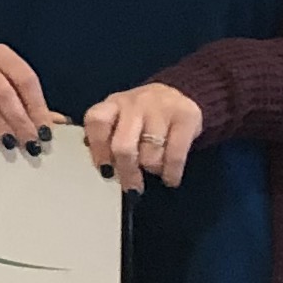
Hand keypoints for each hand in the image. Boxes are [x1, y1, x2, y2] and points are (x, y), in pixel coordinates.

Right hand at [0, 45, 54, 148]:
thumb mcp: (15, 97)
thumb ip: (36, 109)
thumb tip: (61, 123)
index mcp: (3, 56)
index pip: (25, 79)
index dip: (37, 107)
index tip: (45, 133)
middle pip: (3, 89)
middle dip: (19, 119)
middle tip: (29, 143)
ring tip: (9, 143)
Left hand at [80, 83, 203, 193]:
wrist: (178, 96)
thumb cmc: (143, 117)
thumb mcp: (120, 122)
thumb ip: (109, 142)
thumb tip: (107, 172)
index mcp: (113, 104)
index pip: (97, 122)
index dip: (98, 149)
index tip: (106, 170)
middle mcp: (135, 103)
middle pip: (123, 146)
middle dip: (127, 172)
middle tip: (132, 185)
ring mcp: (161, 107)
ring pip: (150, 155)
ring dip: (151, 170)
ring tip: (153, 169)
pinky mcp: (186, 116)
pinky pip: (175, 156)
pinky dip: (171, 173)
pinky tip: (170, 177)